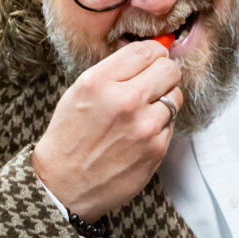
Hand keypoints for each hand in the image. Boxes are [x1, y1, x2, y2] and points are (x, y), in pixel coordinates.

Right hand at [32, 41, 182, 220]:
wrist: (62, 187)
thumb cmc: (69, 138)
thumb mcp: (79, 93)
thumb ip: (114, 71)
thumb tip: (150, 54)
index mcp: (100, 82)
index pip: (146, 50)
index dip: (153, 53)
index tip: (152, 60)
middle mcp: (125, 100)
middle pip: (169, 69)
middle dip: (163, 74)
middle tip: (152, 84)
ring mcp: (144, 126)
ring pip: (176, 96)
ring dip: (164, 101)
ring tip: (142, 112)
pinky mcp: (156, 149)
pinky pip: (172, 124)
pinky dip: (160, 125)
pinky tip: (140, 134)